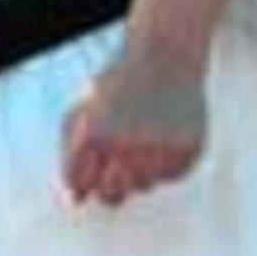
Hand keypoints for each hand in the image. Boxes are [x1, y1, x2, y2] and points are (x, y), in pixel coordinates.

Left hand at [61, 43, 206, 206]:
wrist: (165, 55)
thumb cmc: (120, 82)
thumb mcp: (81, 108)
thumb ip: (69, 155)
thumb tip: (75, 200)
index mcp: (94, 133)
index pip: (77, 181)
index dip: (82, 175)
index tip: (90, 164)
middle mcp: (127, 145)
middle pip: (110, 196)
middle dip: (109, 183)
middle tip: (117, 159)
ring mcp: (160, 149)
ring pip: (143, 186)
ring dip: (139, 169)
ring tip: (143, 135)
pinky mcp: (187, 150)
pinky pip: (171, 176)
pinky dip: (165, 162)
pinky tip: (162, 135)